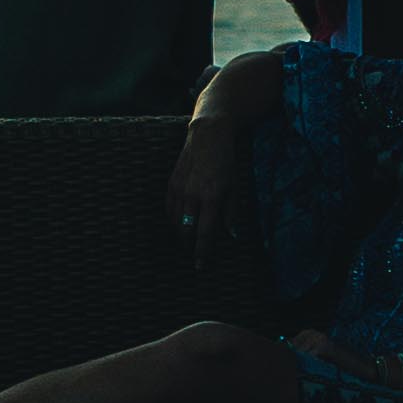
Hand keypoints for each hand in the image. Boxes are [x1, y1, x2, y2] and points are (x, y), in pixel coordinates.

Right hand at [169, 107, 243, 248]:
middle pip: (185, 230)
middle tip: (193, 257)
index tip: (200, 266)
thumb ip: (232, 213)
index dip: (202, 252)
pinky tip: (176, 225)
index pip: (205, 233)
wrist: (207, 136)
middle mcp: (192, 195)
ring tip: (185, 244)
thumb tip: (232, 235)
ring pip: (174, 220)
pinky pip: (168, 208)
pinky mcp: (170, 182)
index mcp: (211, 198)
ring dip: (179, 234)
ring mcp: (178, 188)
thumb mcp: (235, 187)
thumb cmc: (226, 162)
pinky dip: (171, 220)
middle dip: (188, 246)